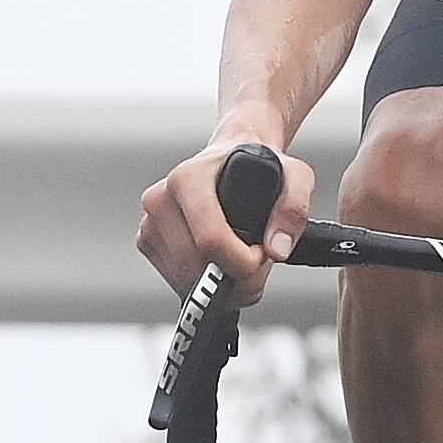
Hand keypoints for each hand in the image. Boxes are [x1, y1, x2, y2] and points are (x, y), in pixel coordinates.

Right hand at [135, 135, 313, 304]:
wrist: (232, 158)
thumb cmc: (258, 167)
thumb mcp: (295, 176)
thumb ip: (293, 210)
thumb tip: (277, 249)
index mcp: (188, 179)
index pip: (210, 240)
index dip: (243, 261)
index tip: (262, 255)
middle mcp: (161, 199)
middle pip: (197, 266)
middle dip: (235, 278)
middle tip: (256, 262)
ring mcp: (151, 222)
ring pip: (185, 279)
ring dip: (219, 284)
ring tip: (240, 259)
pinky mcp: (148, 241)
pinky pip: (176, 280)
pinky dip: (203, 283)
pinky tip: (219, 261)